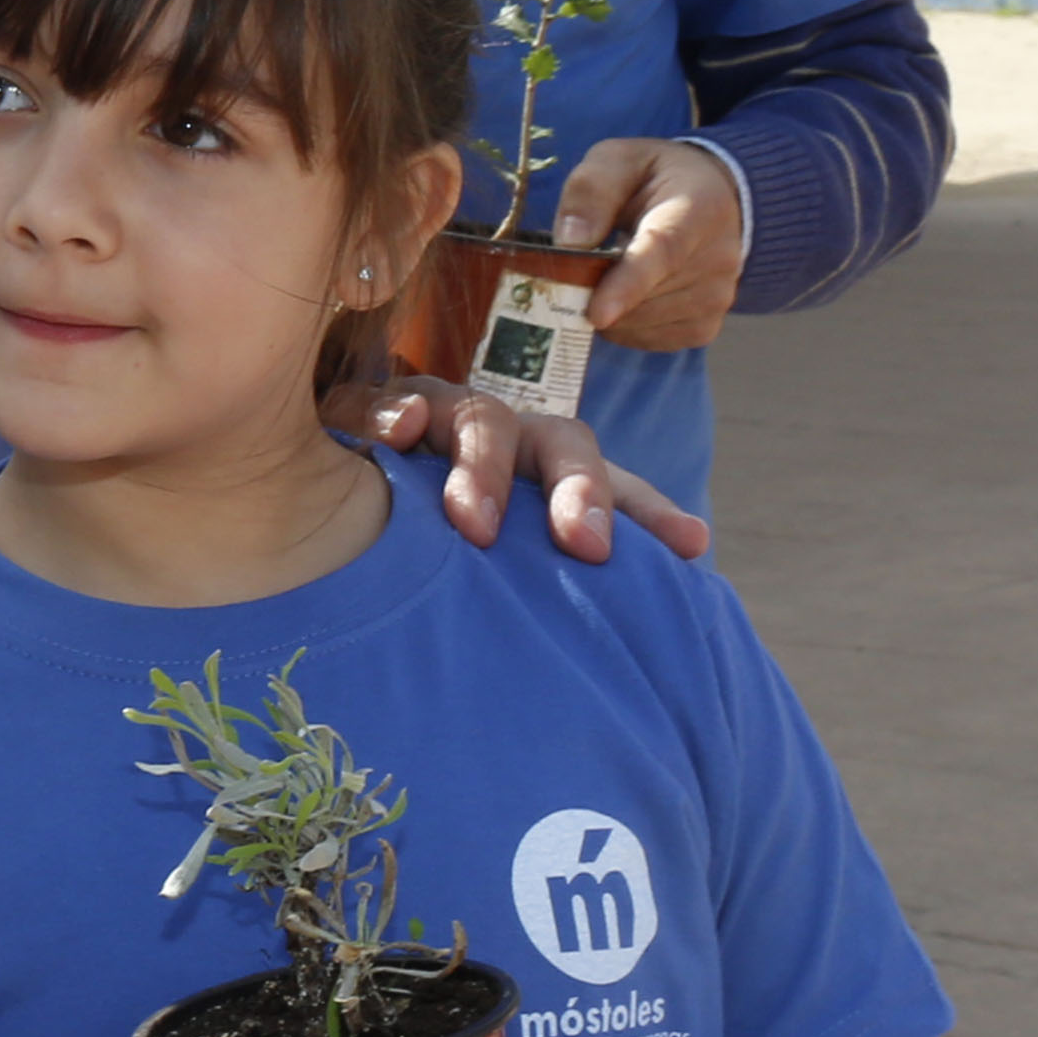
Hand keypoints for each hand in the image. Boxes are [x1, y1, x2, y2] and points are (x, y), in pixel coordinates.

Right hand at [338, 374, 709, 567]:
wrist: (347, 496)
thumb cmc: (442, 548)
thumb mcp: (509, 568)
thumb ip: (558, 593)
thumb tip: (649, 633)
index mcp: (548, 471)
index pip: (612, 482)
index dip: (649, 510)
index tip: (690, 546)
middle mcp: (504, 438)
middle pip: (559, 441)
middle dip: (577, 489)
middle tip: (585, 547)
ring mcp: (436, 418)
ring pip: (475, 418)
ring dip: (483, 466)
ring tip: (475, 523)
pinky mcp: (365, 415)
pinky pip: (374, 403)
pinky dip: (386, 412)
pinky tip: (397, 436)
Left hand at [548, 138, 741, 353]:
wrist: (710, 201)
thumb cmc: (654, 178)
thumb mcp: (618, 160)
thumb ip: (591, 190)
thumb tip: (569, 241)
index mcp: (698, 208)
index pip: (663, 252)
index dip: (627, 285)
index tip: (596, 313)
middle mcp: (718, 259)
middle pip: (644, 296)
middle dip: (596, 291)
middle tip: (575, 265)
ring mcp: (717, 298)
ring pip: (640, 323)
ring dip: (608, 307)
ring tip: (608, 270)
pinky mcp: (705, 327)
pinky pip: (647, 339)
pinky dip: (623, 324)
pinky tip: (623, 293)